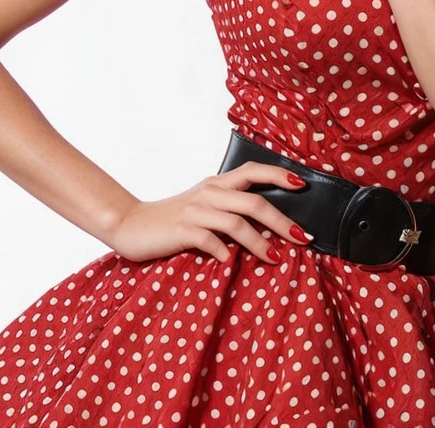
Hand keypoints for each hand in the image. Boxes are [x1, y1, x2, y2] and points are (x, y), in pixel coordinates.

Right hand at [106, 161, 314, 264]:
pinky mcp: (183, 230)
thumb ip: (229, 208)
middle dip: (282, 221)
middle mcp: (209, 193)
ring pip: (238, 223)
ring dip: (261, 243)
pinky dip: (224, 253)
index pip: (253, 171)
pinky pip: (211, 241)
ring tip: (276, 259)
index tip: (303, 184)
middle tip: (303, 237)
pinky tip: (230, 263)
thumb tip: (268, 223)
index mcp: (217, 184)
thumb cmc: (173, 218)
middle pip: (254, 202)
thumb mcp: (203, 205)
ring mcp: (196, 211)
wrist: (131, 224)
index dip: (279, 174)